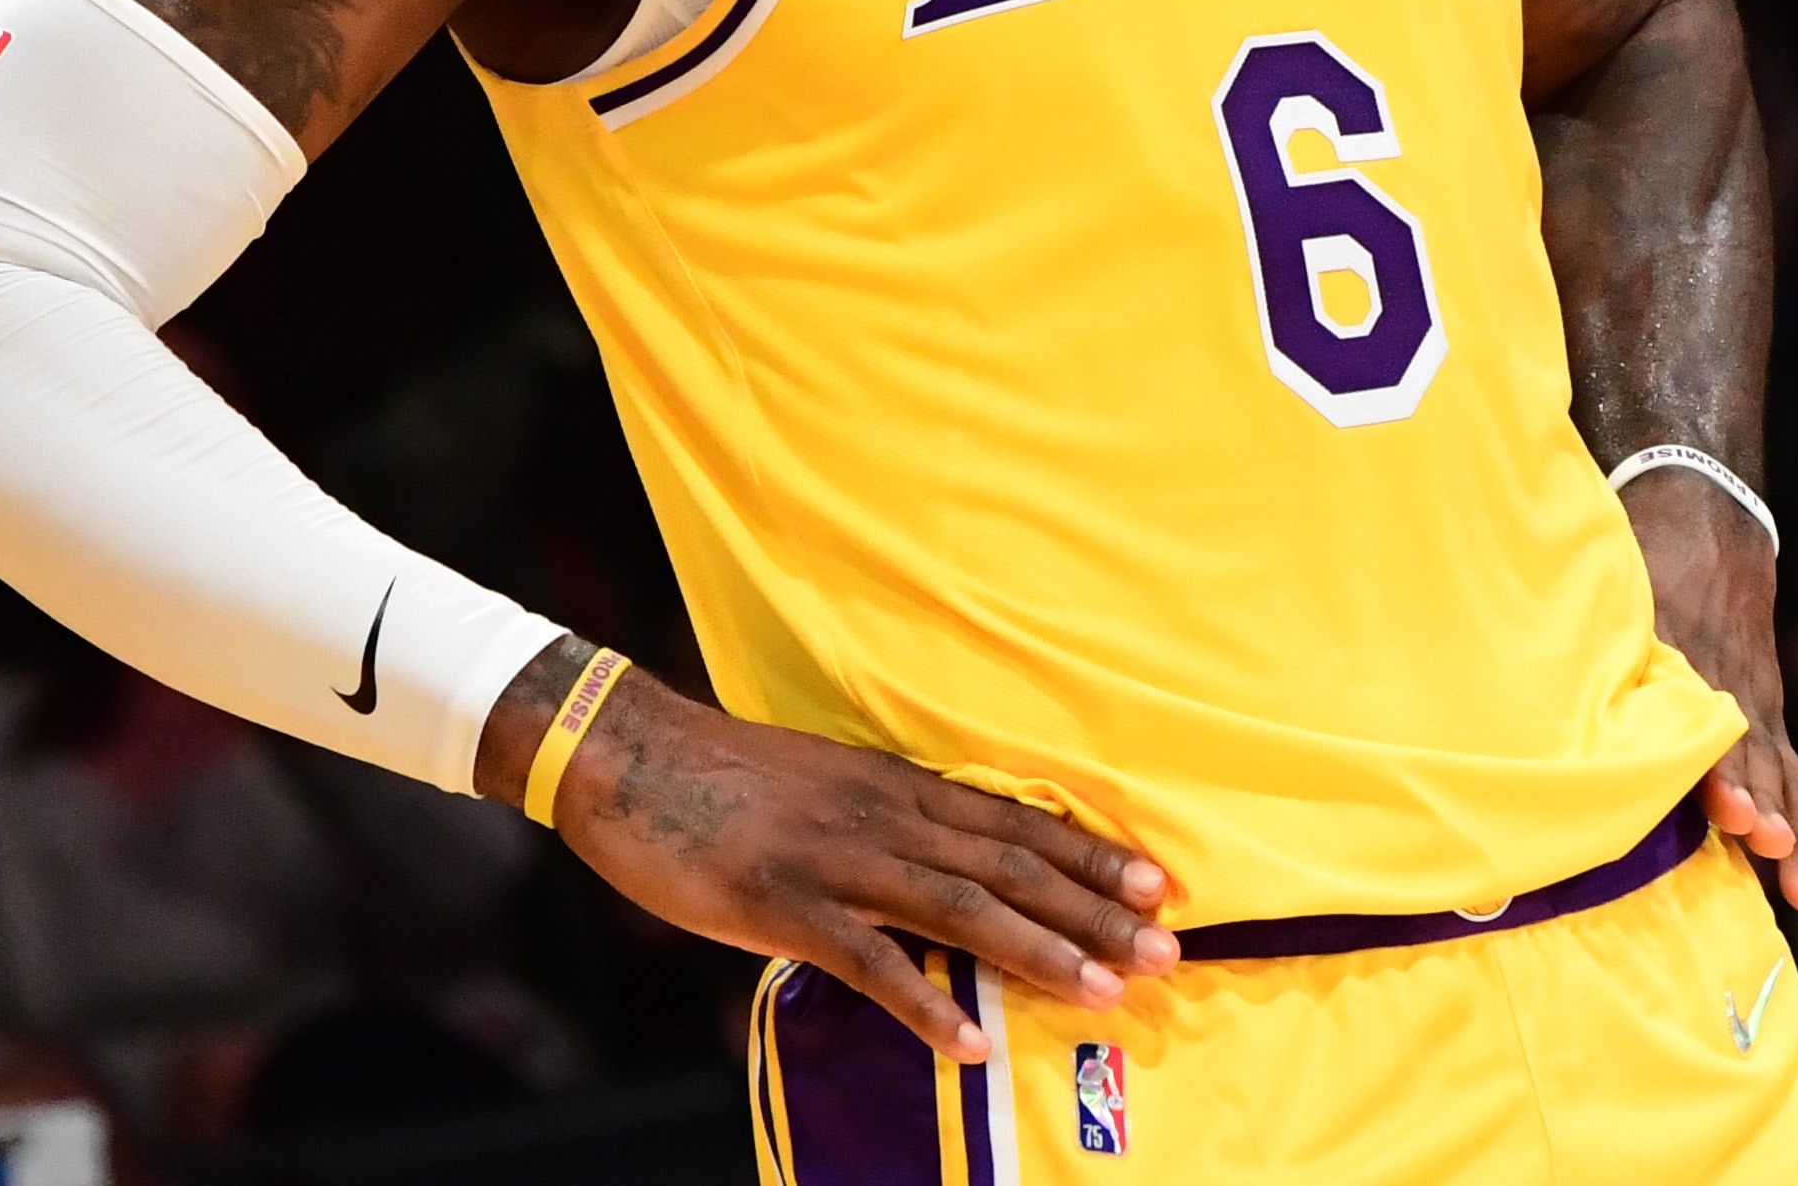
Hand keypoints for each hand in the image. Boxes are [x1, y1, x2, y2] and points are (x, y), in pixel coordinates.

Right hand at [482, 650, 1176, 1062]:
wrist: (632, 756)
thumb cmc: (727, 776)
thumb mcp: (827, 784)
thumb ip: (888, 821)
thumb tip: (945, 862)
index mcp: (897, 786)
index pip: (1016, 824)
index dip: (1091, 855)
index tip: (1158, 884)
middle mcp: (886, 818)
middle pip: (1011, 867)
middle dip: (1094, 912)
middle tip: (1166, 953)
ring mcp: (839, 863)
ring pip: (962, 910)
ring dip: (1041, 953)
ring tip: (1104, 993)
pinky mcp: (787, 905)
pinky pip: (871, 962)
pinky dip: (927, 1004)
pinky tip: (972, 1040)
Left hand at [1624, 472, 1797, 909]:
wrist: (1705, 512)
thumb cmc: (1641, 555)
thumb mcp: (1615, 583)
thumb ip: (1587, 634)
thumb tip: (1525, 688)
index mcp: (1687, 647)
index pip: (1708, 714)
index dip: (1717, 761)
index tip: (1726, 806)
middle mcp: (1730, 678)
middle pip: (1750, 747)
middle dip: (1755, 797)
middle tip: (1760, 839)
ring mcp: (1755, 698)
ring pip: (1783, 771)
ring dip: (1792, 829)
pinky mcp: (1765, 712)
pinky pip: (1795, 776)